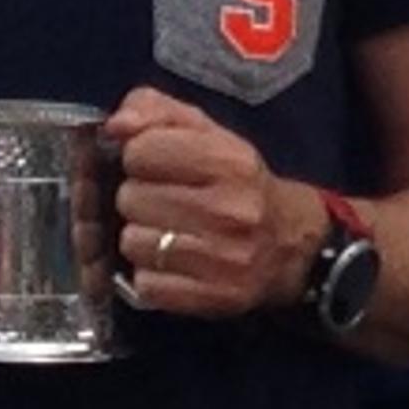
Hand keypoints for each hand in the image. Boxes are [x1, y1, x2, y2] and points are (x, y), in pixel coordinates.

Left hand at [104, 86, 313, 316]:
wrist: (292, 245)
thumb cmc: (239, 183)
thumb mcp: (208, 133)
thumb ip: (157, 111)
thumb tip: (116, 125)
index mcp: (229, 161)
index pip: (140, 150)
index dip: (140, 157)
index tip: (156, 165)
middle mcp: (229, 209)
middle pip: (130, 199)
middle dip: (139, 199)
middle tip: (164, 202)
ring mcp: (222, 257)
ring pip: (132, 243)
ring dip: (142, 239)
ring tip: (168, 234)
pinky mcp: (212, 297)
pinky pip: (145, 285)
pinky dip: (151, 276)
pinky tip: (173, 265)